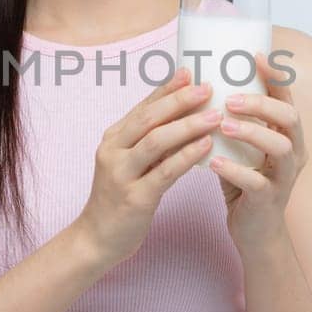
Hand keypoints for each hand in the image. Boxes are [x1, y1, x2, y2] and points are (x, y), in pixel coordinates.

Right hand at [75, 66, 222, 267]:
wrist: (96, 240)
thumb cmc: (119, 200)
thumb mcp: (129, 165)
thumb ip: (149, 143)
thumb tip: (183, 118)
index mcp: (113, 139)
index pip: (143, 106)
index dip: (167, 89)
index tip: (190, 72)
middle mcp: (113, 152)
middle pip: (149, 118)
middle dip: (179, 100)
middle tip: (207, 87)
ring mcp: (121, 174)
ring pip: (157, 141)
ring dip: (188, 125)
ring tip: (215, 115)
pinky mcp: (135, 198)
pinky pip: (165, 172)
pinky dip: (187, 156)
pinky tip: (207, 146)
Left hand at [211, 51, 307, 249]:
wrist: (255, 231)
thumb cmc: (244, 182)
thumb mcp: (241, 148)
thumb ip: (231, 121)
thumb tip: (198, 86)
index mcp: (288, 136)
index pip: (287, 99)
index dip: (275, 77)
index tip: (254, 57)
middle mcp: (294, 153)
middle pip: (290, 119)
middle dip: (261, 104)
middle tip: (230, 98)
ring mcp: (284, 178)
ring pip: (280, 148)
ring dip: (252, 132)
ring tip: (223, 125)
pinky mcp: (268, 201)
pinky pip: (257, 183)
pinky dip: (235, 171)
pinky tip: (214, 163)